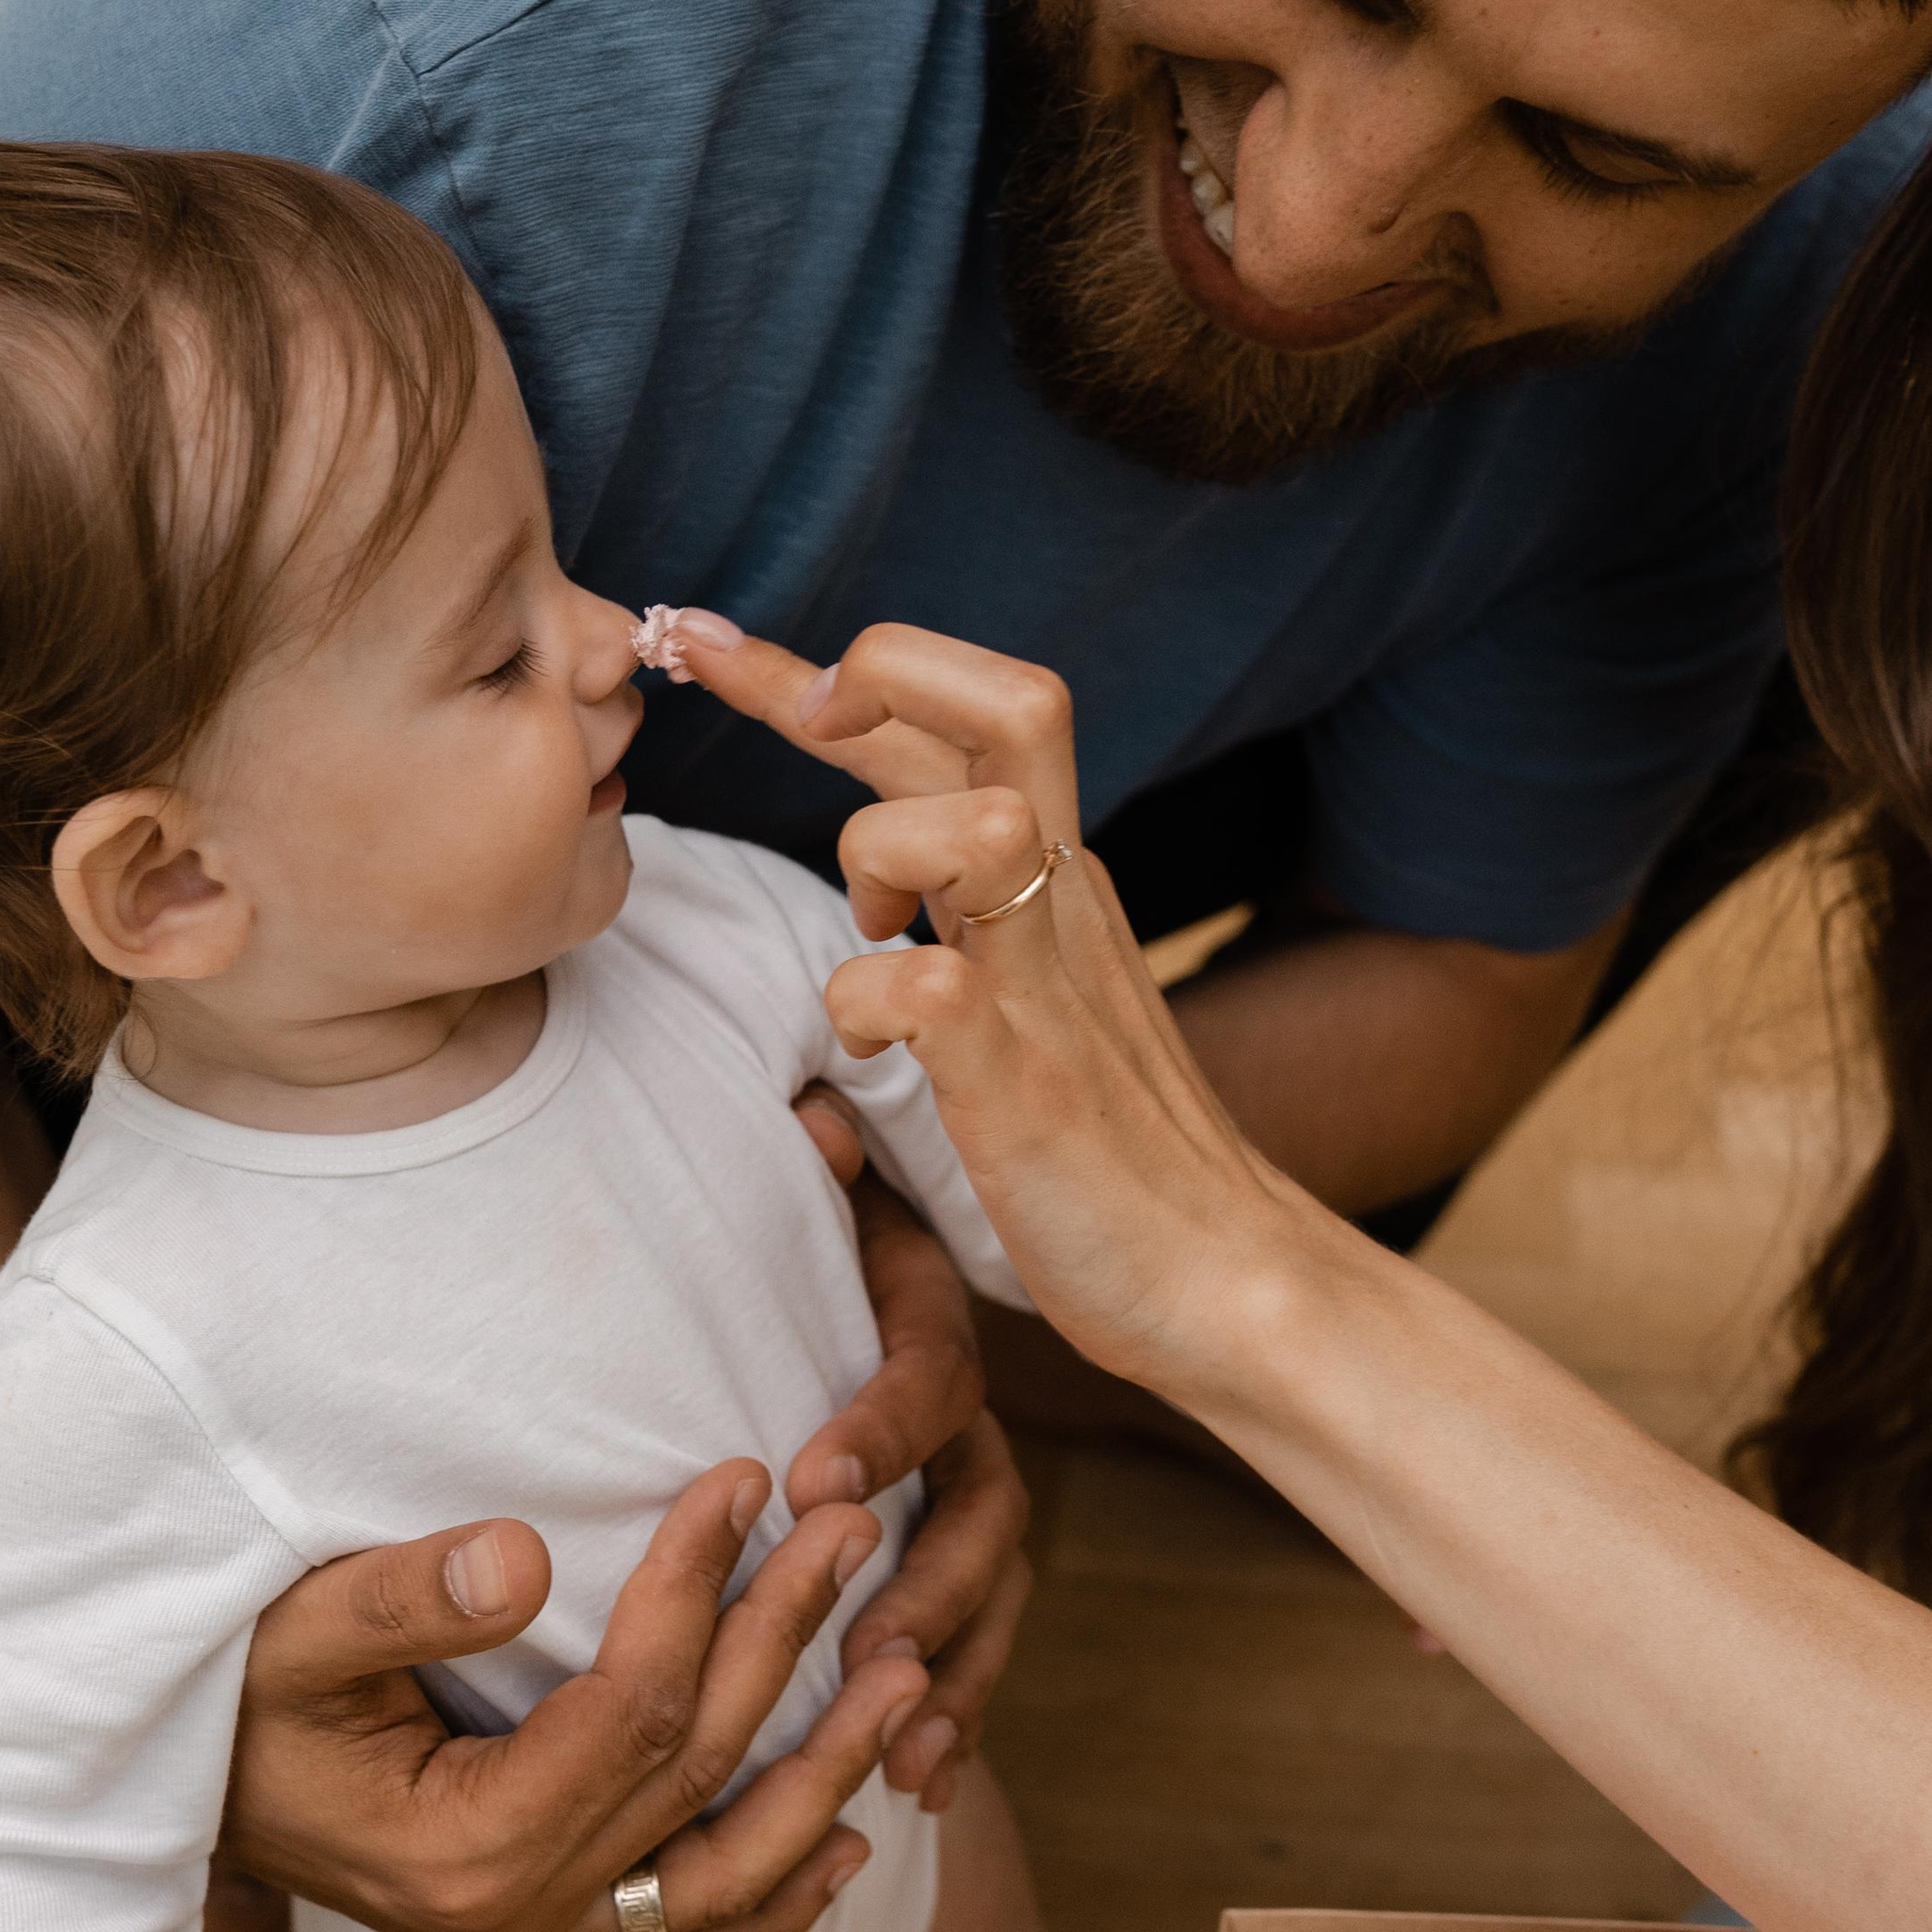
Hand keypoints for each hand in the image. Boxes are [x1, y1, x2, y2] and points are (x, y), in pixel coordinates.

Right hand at [226, 1462, 931, 1931]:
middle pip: (697, 1771)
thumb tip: (529, 1552)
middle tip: (856, 1529)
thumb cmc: (231, 1705)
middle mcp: (516, 1917)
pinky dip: (779, 1908)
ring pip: (727, 1878)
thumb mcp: (286, 1636)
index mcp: (462, 1847)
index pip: (629, 1709)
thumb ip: (398, 1599)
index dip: (698, 1587)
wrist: (184, 1806)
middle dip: (785, 1638)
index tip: (743, 1478)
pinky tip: (848, 1844)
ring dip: (826, 1773)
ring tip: (906, 1671)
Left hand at [670, 614, 1295, 1397]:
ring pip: (979, 820)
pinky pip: (922, 986)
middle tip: (790, 715)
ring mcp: (1051, 986)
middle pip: (1012, 702)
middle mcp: (1067, 903)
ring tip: (863, 928)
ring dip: (883, 847)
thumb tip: (880, 885)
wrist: (1226, 1282)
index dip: (830, 665)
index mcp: (1063, 876)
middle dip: (867, 671)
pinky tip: (873, 1043)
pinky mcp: (1025, 1080)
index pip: (967, 713)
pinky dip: (863, 1001)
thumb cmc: (1115, 1157)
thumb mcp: (1041, 996)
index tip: (705, 649)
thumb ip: (973, 920)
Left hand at [788, 1148, 1030, 1813]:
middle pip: (979, 1513)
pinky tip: (915, 1789)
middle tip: (871, 1658)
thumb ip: (829, 1160)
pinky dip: (954, 1718)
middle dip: (928, 1593)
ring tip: (902, 1753)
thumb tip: (819, 1110)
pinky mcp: (958, 1566)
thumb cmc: (825, 1233)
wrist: (854, 1263)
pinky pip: (976, 1650)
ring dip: (952, 1678)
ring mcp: (972, 1497)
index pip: (924, 1376)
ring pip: (989, 1596)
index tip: (811, 1479)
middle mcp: (970, 1420)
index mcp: (930, 1329)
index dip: (879, 1426)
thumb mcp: (832, 1189)